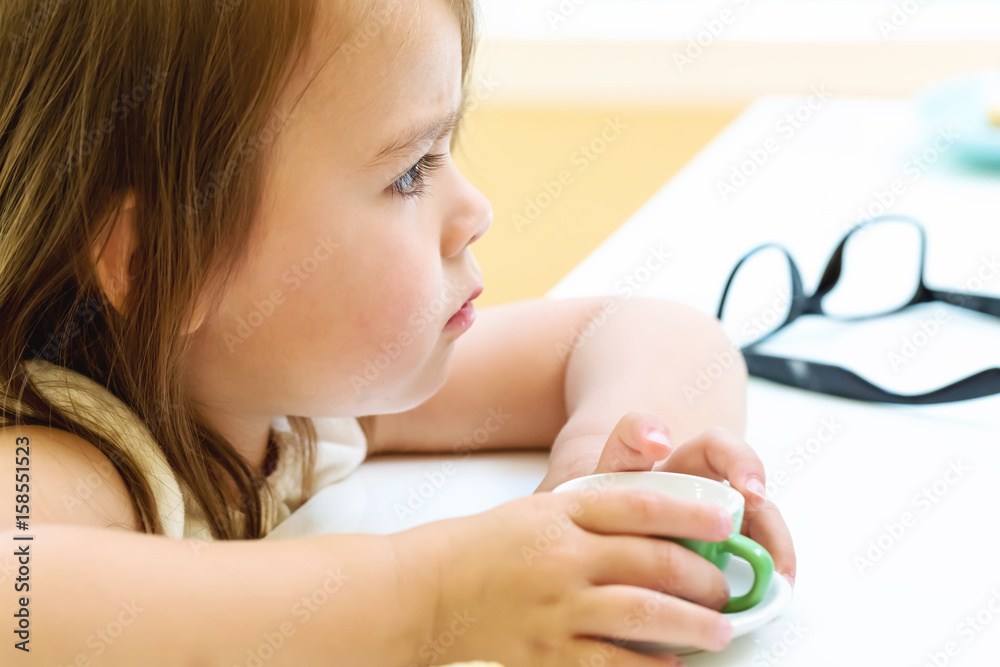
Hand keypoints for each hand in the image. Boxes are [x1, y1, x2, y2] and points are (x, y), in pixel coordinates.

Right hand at [391, 487, 735, 665]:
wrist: (429, 590)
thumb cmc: (490, 546)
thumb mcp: (541, 510)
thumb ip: (597, 514)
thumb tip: (664, 531)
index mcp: (563, 513)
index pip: (641, 504)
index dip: (692, 511)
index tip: (728, 518)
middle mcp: (564, 556)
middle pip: (652, 561)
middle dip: (703, 577)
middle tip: (725, 589)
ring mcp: (556, 607)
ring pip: (642, 613)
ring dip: (691, 624)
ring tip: (718, 630)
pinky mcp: (547, 652)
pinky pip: (611, 663)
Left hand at [541, 412, 795, 586]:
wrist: (612, 503)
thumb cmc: (592, 506)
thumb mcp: (568, 504)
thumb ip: (557, 511)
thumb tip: (537, 523)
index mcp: (635, 460)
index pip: (637, 434)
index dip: (645, 433)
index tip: (653, 442)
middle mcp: (682, 468)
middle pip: (716, 451)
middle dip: (738, 464)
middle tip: (750, 491)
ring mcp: (715, 495)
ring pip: (751, 492)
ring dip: (768, 522)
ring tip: (778, 560)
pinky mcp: (736, 526)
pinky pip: (762, 532)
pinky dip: (775, 553)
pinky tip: (781, 579)